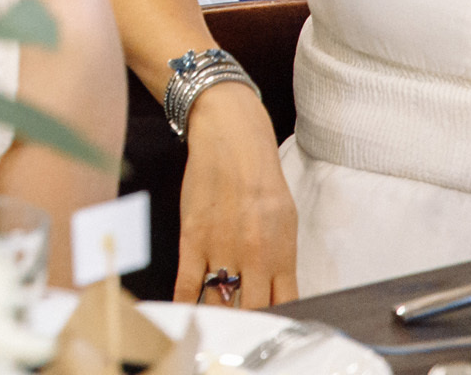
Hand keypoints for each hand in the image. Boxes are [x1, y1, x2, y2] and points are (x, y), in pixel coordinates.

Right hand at [173, 85, 299, 306]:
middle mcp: (255, 258)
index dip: (277, 321)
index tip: (270, 327)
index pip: (284, 306)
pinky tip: (186, 312)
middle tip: (241, 328)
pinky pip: (188, 283)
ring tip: (216, 320)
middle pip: (252, 311)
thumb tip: (273, 289)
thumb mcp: (284, 222)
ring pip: (219, 302)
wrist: (232, 141)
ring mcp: (222, 250)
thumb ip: (279, 259)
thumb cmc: (260, 177)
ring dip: (218, 314)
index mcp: (282, 255)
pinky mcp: (194, 239)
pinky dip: (186, 303)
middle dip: (247, 323)